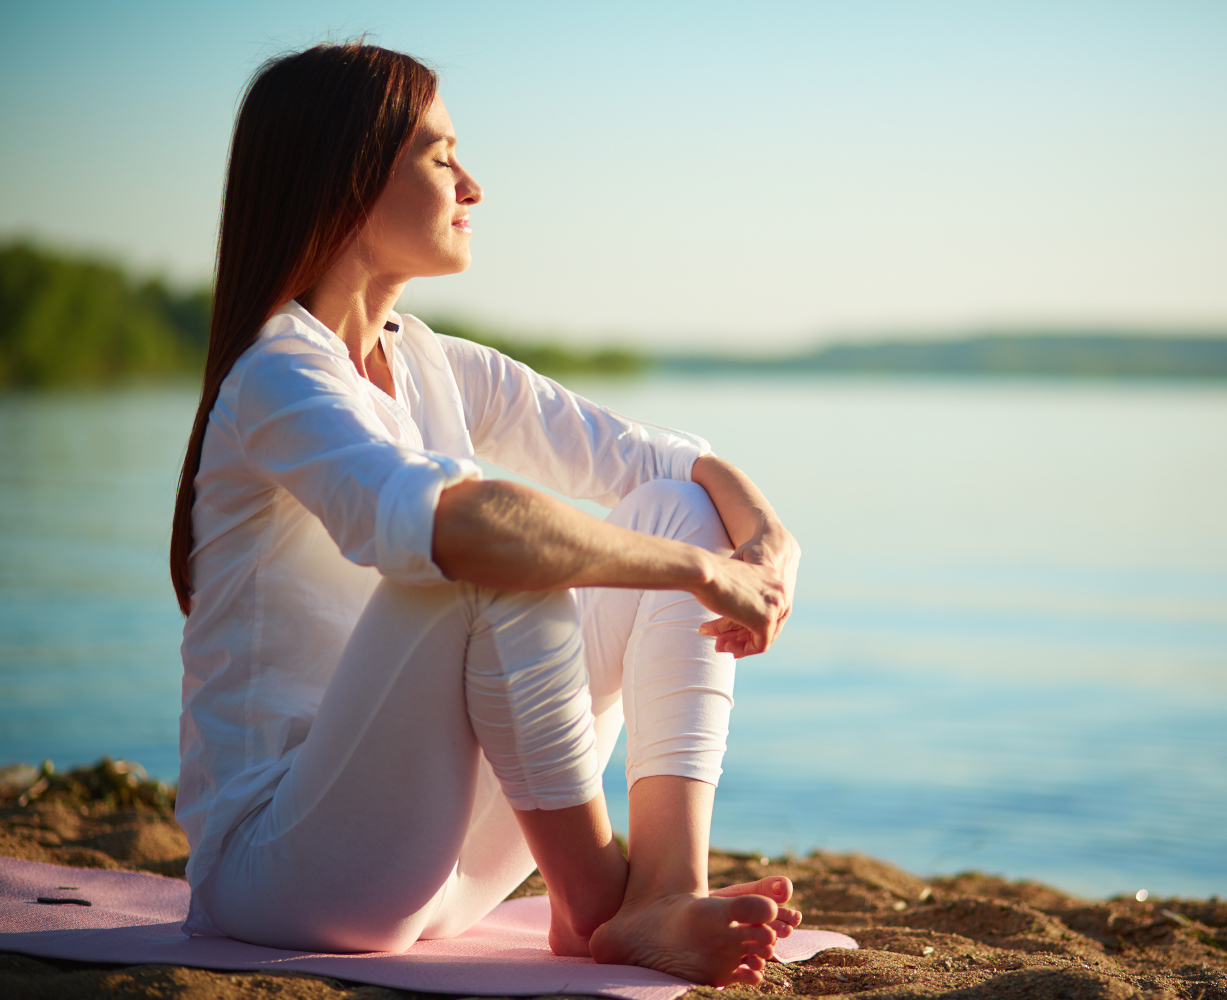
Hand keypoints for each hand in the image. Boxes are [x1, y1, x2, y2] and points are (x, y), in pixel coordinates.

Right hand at [697, 525, 798, 657]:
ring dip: (740, 644)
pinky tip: (725, 646)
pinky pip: (760, 644)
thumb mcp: (732, 585)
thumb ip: (742, 599)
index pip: (767, 609)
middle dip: (742, 636)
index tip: (730, 630)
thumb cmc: (710, 574)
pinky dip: (743, 649)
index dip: (748, 623)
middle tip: (721, 642)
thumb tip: (738, 615)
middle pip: (767, 623)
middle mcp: (780, 590)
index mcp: (773, 577)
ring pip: (764, 635)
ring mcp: (775, 605)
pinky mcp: (766, 620)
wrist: (704, 572)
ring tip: (719, 646)